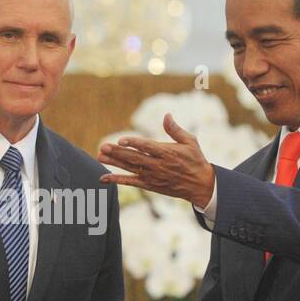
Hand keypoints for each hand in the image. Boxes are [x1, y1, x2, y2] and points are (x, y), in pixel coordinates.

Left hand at [97, 113, 215, 206]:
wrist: (200, 185)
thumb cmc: (195, 160)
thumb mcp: (190, 142)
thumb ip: (175, 129)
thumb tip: (166, 115)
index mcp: (167, 152)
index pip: (146, 146)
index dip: (133, 143)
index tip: (120, 140)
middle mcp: (158, 165)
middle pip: (134, 158)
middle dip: (117, 152)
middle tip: (103, 147)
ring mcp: (152, 176)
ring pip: (130, 168)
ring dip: (114, 163)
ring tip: (100, 156)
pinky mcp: (150, 185)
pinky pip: (131, 182)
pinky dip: (117, 180)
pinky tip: (104, 177)